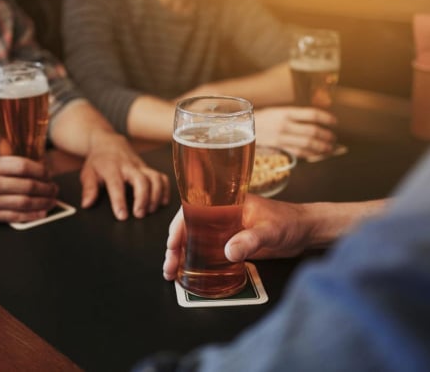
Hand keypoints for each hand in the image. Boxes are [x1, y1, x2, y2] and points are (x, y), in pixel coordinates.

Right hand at [0, 156, 57, 222]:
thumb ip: (1, 165)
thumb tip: (28, 169)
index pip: (22, 166)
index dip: (40, 170)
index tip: (48, 172)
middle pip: (27, 186)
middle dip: (46, 188)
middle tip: (55, 188)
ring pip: (23, 203)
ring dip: (42, 202)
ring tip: (52, 200)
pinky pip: (13, 217)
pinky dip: (30, 216)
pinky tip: (41, 213)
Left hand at [80, 131, 170, 219]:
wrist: (109, 143)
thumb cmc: (99, 160)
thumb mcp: (88, 173)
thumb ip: (88, 189)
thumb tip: (86, 204)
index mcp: (111, 168)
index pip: (116, 185)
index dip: (120, 201)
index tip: (122, 216)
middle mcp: (129, 166)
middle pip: (141, 180)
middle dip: (143, 198)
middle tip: (139, 214)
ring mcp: (141, 166)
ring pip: (154, 178)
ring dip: (156, 196)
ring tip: (151, 210)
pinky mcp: (149, 168)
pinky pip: (162, 177)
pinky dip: (165, 189)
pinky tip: (162, 202)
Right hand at [163, 194, 313, 280]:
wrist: (306, 231)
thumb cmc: (290, 222)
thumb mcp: (270, 231)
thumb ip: (250, 240)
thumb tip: (227, 252)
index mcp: (225, 202)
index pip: (192, 210)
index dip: (178, 227)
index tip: (171, 245)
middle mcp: (220, 215)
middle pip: (188, 227)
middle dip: (174, 246)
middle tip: (169, 267)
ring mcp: (224, 230)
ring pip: (194, 240)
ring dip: (181, 255)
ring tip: (172, 273)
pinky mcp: (231, 243)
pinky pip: (207, 250)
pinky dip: (195, 260)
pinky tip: (189, 272)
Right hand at [254, 106, 336, 157]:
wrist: (242, 128)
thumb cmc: (263, 119)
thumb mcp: (278, 111)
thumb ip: (295, 115)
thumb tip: (316, 120)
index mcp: (286, 112)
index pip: (312, 114)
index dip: (326, 118)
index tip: (334, 122)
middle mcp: (285, 124)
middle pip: (312, 131)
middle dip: (326, 136)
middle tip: (333, 138)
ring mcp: (281, 137)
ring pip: (307, 143)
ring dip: (321, 147)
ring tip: (329, 148)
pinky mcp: (278, 147)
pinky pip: (298, 152)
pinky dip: (310, 154)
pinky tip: (317, 154)